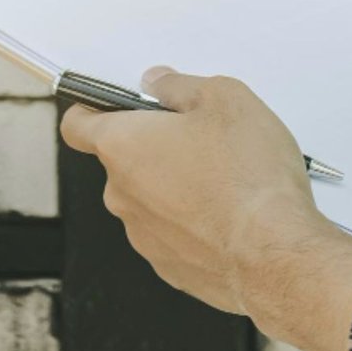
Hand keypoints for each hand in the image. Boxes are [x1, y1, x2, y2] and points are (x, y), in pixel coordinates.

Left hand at [59, 67, 351, 350]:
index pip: (77, 124)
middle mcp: (121, 194)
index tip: (117, 105)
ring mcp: (143, 236)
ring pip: (151, 200)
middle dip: (156, 148)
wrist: (274, 255)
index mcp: (122, 146)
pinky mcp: (170, 266)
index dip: (93, 109)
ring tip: (226, 182)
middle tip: (202, 139)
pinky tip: (230, 215)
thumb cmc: (249, 179)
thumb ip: (181, 85)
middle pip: (123, 162)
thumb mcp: (226, 99)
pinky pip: (174, 234)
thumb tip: (161, 84)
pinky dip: (194, 223)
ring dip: (177, 188)